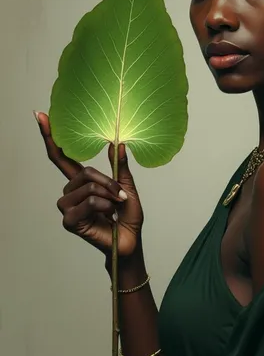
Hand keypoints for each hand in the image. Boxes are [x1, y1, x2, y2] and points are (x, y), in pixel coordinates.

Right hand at [36, 112, 143, 256]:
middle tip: (121, 194)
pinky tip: (107, 214)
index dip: (51, 137)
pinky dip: (103, 205)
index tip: (40, 116)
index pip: (61, 156)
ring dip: (107, 193)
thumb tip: (117, 143)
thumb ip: (120, 166)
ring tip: (116, 205)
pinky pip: (88, 202)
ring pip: (87, 186)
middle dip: (107, 181)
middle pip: (83, 172)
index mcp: (81, 181)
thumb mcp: (127, 186)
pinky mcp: (69, 221)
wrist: (130, 240)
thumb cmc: (127, 215)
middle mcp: (70, 192)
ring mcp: (67, 207)